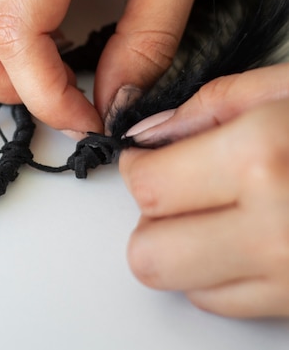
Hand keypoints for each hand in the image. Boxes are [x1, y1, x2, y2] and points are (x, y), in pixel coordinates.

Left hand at [120, 63, 288, 317]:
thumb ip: (207, 108)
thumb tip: (147, 136)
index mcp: (264, 159)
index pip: (147, 187)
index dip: (138, 169)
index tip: (149, 159)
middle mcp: (276, 230)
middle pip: (150, 255)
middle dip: (152, 220)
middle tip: (177, 191)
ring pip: (183, 286)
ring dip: (183, 250)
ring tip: (221, 214)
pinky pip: (226, 305)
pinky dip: (220, 275)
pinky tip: (251, 239)